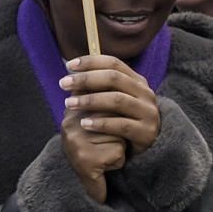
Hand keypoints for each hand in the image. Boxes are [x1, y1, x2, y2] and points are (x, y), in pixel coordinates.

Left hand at [57, 54, 160, 201]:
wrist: (147, 149)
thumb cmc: (124, 121)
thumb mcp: (114, 102)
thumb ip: (99, 89)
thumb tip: (71, 75)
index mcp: (138, 81)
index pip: (114, 63)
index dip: (91, 62)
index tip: (69, 65)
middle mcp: (146, 93)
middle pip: (114, 79)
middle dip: (86, 79)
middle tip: (63, 83)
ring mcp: (148, 112)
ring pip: (117, 100)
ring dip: (90, 100)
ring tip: (69, 104)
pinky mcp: (146, 132)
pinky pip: (121, 125)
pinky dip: (101, 123)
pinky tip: (84, 123)